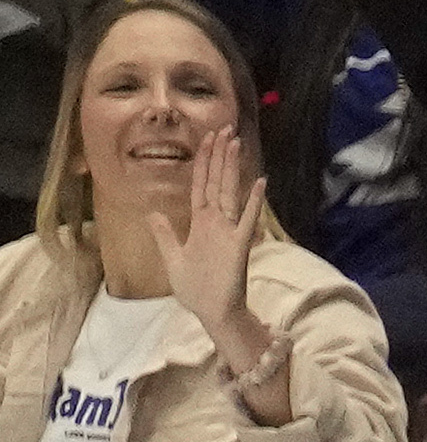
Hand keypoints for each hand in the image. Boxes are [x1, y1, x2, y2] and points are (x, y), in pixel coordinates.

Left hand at [164, 123, 259, 351]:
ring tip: (236, 144)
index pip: (200, 185)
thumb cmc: (195, 290)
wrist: (212, 313)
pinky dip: (253, 202)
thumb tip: (153, 211)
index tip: (207, 138)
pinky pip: (247, 220)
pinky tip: (259, 183)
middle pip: (216, 182)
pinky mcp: (239, 246)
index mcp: (199, 224)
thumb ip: (164, 234)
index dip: (202, 161)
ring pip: (230, 193)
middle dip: (219, 155)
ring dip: (232, 168)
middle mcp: (216, 223)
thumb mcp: (171, 258)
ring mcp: (229, 232)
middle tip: (225, 128)